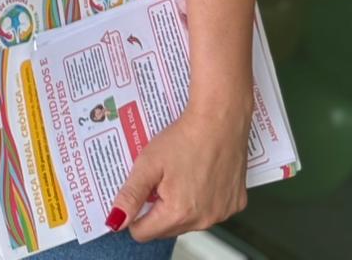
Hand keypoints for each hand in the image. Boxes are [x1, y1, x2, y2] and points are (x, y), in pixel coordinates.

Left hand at [107, 103, 249, 241]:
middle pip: (167, 228)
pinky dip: (204, 199)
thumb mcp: (148, 163)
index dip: (134, 214)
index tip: (137, 194)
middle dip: (158, 208)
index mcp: (178, 213)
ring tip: (180, 174)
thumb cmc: (185, 137)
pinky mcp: (236, 203)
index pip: (144, 232)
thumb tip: (116, 220)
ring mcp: (222, 213)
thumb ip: (131, 194)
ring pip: (190, 221)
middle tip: (160, 178)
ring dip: (181, 205)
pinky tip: (202, 174)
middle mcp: (203, 220)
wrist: (220, 118)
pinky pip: (212, 210)